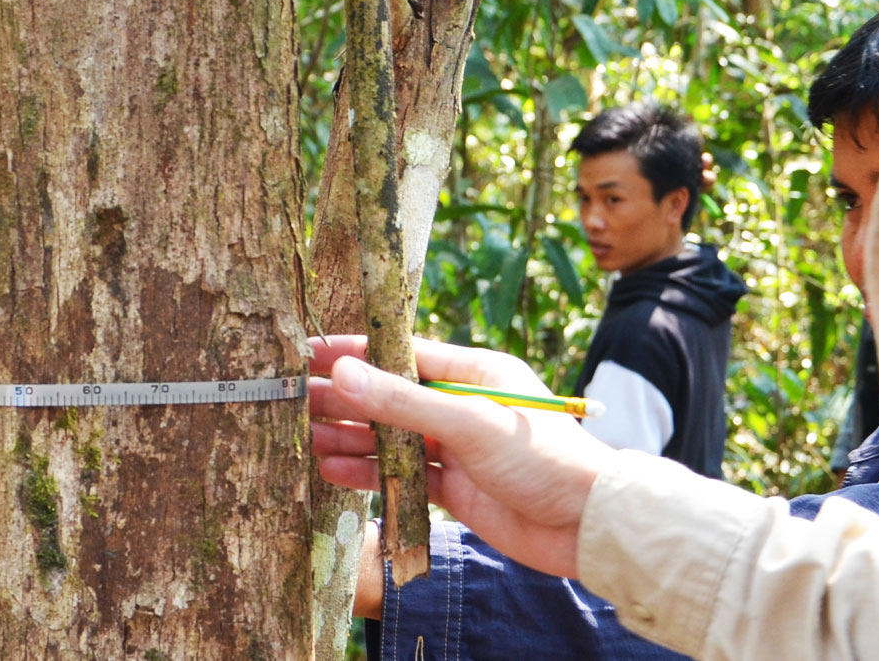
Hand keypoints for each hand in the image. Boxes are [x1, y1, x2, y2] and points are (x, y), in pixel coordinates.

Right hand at [307, 335, 614, 578]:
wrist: (587, 526)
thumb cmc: (543, 458)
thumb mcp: (469, 423)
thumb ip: (403, 401)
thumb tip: (342, 374)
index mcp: (474, 373)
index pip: (402, 355)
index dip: (355, 354)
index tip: (309, 352)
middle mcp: (462, 406)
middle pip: (389, 397)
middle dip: (343, 398)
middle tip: (291, 398)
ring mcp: (456, 449)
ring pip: (389, 438)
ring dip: (349, 437)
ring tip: (302, 436)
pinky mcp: (453, 488)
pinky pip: (400, 476)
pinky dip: (367, 473)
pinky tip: (331, 470)